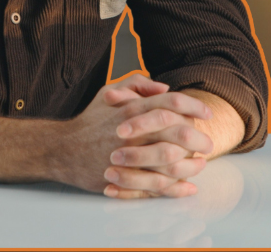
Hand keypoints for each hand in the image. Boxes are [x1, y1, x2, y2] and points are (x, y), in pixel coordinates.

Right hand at [51, 74, 214, 197]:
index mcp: (132, 108)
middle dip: (200, 138)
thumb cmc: (90, 120)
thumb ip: (136, 83)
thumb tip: (164, 87)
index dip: (194, 106)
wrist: (63, 150)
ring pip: (172, 162)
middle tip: (208, 142)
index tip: (206, 114)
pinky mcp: (125, 178)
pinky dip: (177, 187)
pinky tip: (188, 186)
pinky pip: (158, 185)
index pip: (172, 102)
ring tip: (200, 164)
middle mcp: (133, 131)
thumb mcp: (109, 91)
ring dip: (192, 164)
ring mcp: (129, 157)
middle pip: (179, 132)